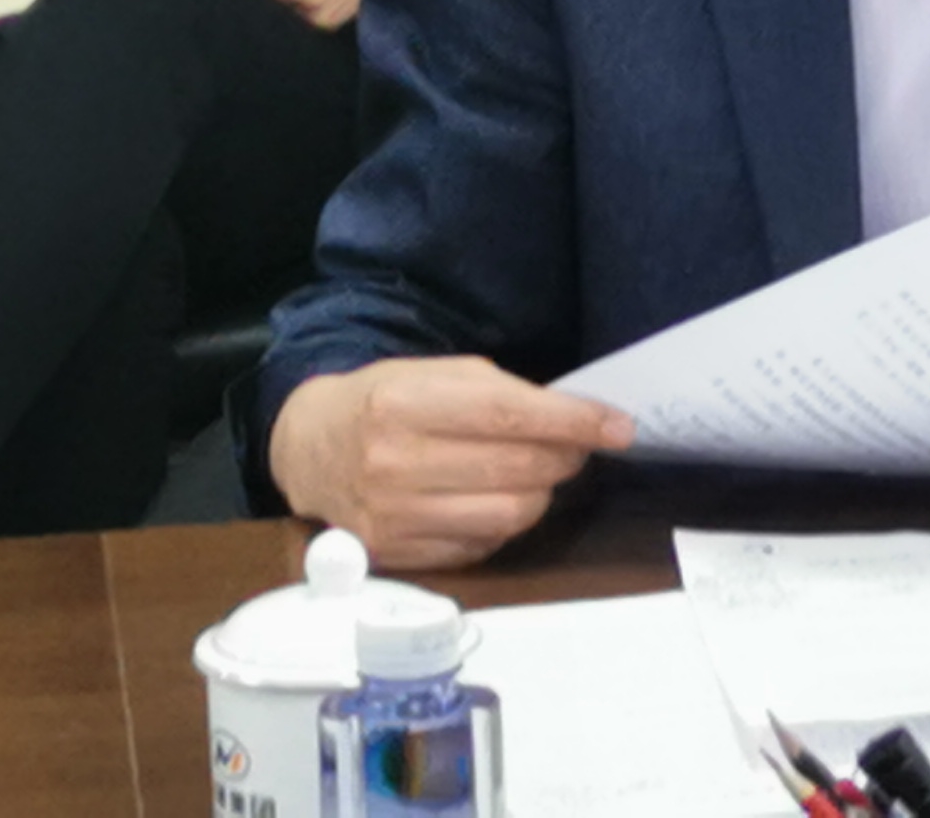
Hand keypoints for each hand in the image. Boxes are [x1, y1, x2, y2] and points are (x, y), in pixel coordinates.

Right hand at [270, 356, 633, 569]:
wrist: (310, 448)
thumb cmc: (382, 401)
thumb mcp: (432, 374)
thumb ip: (499, 393)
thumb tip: (574, 419)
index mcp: (404, 403)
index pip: (510, 416)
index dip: (574, 422)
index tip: (618, 426)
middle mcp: (394, 463)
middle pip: (516, 470)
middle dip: (564, 457)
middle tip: (576, 446)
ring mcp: (392, 516)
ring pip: (508, 515)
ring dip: (541, 494)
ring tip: (538, 474)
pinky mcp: (395, 554)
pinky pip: (481, 545)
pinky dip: (505, 523)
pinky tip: (498, 499)